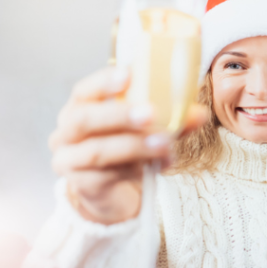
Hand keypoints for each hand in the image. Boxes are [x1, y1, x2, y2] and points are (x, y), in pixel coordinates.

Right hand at [49, 67, 205, 224]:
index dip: (103, 82)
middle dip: (119, 114)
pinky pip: (107, 175)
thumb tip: (199, 114)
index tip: (129, 74)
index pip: (83, 90)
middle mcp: (67, 133)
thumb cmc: (124, 151)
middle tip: (151, 113)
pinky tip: (158, 165)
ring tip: (165, 143)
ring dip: (134, 145)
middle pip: (83, 119)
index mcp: (79, 109)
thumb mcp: (144, 130)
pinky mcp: (82, 185)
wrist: (111, 193)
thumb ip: (168, 120)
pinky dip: (136, 168)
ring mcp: (70, 161)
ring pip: (97, 151)